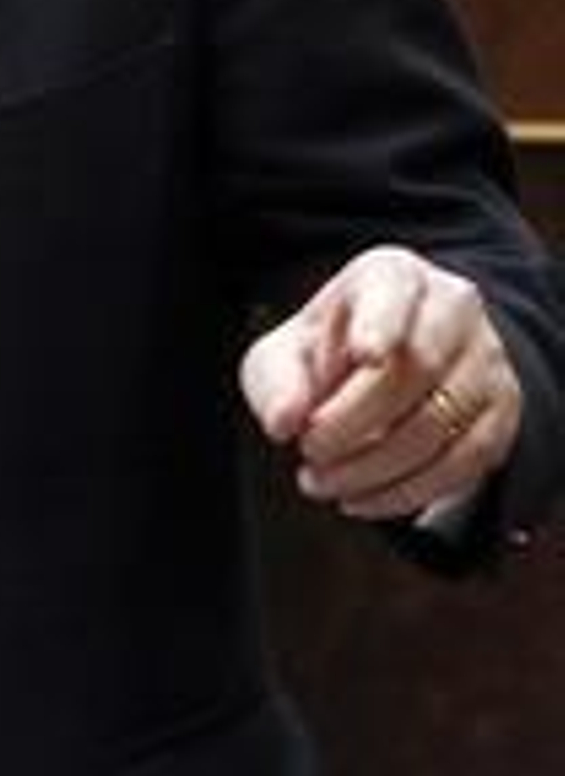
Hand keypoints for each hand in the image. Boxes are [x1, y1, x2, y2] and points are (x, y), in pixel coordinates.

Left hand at [240, 245, 521, 520]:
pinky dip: (408, 491)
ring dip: (375, 465)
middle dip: (354, 420)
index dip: (381, 323)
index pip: (394, 292)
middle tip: (309, 450)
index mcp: (392, 276)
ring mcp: (485, 360)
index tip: (365, 356)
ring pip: (441, 420)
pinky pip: (463, 461)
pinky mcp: (500, 412)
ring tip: (322, 482)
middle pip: (416, 367)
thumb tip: (284, 422)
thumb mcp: (284, 355)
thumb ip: (276, 382)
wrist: (385, 369)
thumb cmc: (326, 355)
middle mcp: (451, 308)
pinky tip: (361, 500)